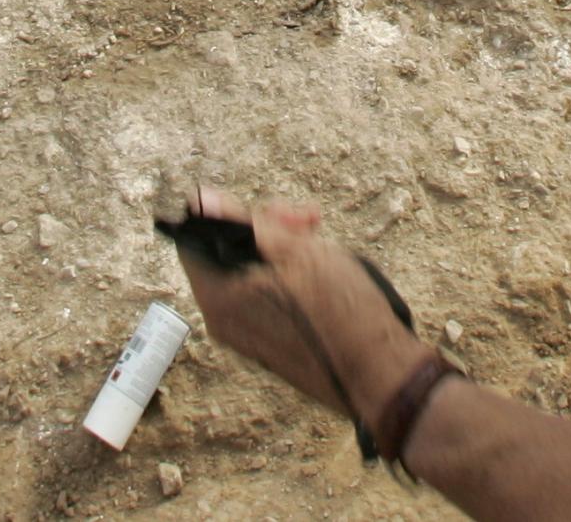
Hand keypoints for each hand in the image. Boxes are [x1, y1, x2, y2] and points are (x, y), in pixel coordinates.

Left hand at [174, 193, 425, 422]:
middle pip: (226, 253)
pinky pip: (262, 295)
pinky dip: (285, 274)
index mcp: (219, 296)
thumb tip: (200, 201)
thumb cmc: (337, 308)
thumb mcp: (295, 250)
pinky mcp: (266, 342)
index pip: (195, 238)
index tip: (270, 208)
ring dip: (282, 247)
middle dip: (266, 227)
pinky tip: (319, 265)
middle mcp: (222, 320)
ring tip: (319, 239)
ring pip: (248, 271)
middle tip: (306, 221)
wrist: (374, 369)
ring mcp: (244, 334)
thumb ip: (245, 224)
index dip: (230, 212)